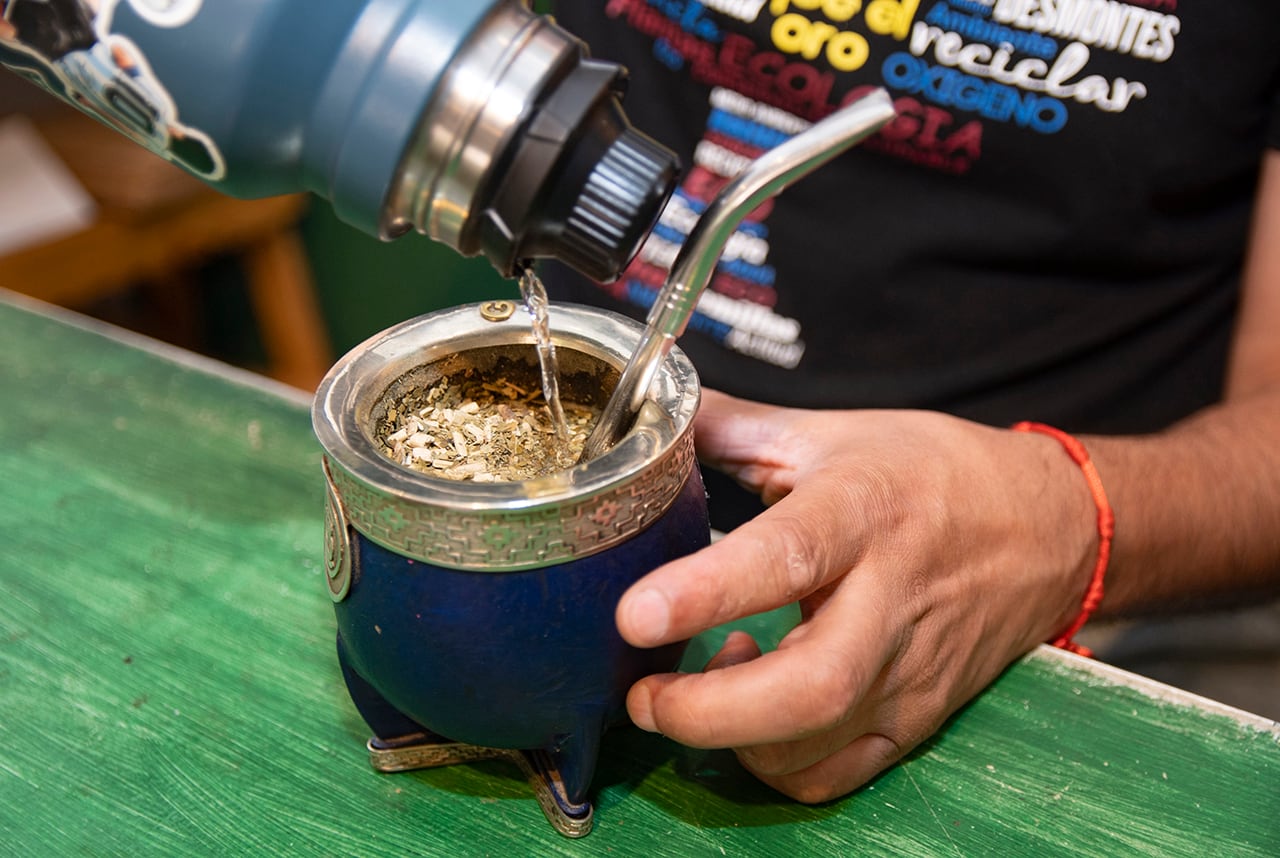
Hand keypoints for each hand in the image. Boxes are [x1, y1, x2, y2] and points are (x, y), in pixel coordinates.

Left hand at [616, 389, 1097, 801]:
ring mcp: (910, 670)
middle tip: (644, 693)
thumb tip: (648, 415)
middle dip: (707, 710)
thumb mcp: (832, 433)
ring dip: (732, 735)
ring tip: (701, 682)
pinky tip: (753, 710)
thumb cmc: (934, 474)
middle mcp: (892, 599)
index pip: (787, 556)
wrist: (1049, 527)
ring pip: (815, 747)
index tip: (635, 615)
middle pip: (809, 687)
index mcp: (863, 512)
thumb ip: (732, 428)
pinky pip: (835, 776)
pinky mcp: (917, 718)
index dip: (706, 591)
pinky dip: (773, 764)